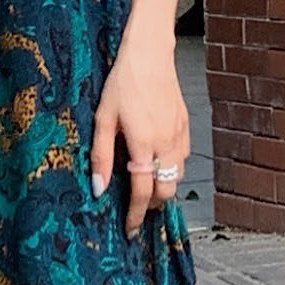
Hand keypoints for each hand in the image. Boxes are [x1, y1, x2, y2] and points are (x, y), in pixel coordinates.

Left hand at [91, 36, 191, 234]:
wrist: (149, 55)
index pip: (143, 192)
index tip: (129, 229)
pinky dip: (171, 168)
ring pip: (177, 176)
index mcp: (143, 144)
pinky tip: (156, 161)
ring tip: (145, 186)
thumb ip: (101, 156)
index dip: (135, 215)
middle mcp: (166, 143)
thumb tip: (98, 189)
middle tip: (136, 210)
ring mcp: (179, 135)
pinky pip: (182, 158)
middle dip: (152, 205)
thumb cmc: (122, 84)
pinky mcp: (186, 126)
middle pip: (166, 191)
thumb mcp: (103, 119)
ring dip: (162, 186)